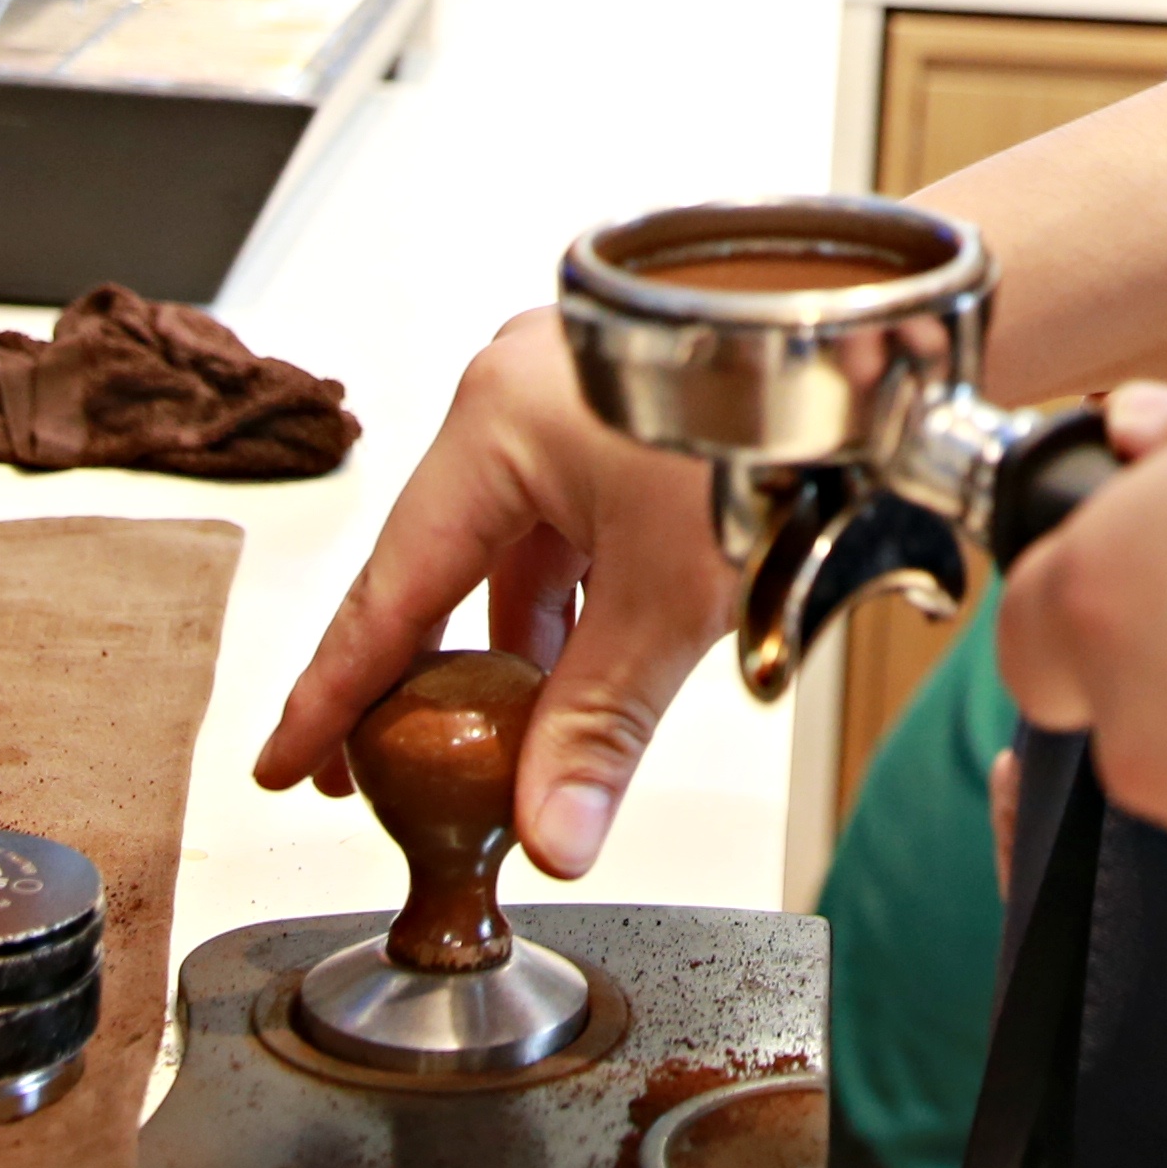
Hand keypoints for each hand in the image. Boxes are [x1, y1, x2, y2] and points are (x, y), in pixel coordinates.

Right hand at [251, 306, 733, 877]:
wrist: (877, 330)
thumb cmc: (773, 418)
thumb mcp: (671, 594)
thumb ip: (602, 724)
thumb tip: (552, 836)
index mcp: (494, 425)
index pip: (388, 591)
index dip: (335, 693)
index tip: (289, 758)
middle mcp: (521, 395)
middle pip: (443, 566)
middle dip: (420, 679)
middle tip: (380, 767)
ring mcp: (579, 395)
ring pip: (518, 547)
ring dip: (512, 645)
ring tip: (498, 740)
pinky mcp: (637, 407)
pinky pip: (573, 522)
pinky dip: (572, 600)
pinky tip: (587, 665)